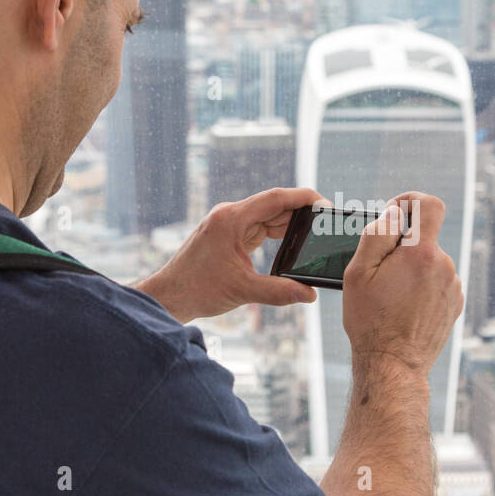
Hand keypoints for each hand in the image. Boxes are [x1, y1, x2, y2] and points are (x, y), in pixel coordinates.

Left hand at [134, 187, 325, 323]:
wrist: (169, 296)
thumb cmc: (197, 289)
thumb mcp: (242, 290)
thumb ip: (279, 291)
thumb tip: (309, 295)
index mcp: (231, 218)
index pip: (275, 198)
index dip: (303, 198)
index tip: (325, 203)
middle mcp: (230, 215)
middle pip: (274, 206)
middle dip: (301, 213)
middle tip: (326, 224)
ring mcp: (228, 225)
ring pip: (267, 217)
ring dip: (289, 225)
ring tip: (314, 235)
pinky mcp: (228, 236)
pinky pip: (258, 228)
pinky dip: (276, 234)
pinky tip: (292, 242)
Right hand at [342, 192, 463, 375]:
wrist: (393, 365)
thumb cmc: (371, 321)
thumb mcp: (359, 272)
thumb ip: (378, 234)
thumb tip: (394, 213)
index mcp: (422, 253)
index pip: (430, 205)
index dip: (410, 201)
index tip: (393, 214)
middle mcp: (445, 266)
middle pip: (425, 237)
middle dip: (402, 245)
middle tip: (379, 271)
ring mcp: (453, 286)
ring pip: (430, 261)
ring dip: (412, 268)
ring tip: (391, 295)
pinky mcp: (454, 304)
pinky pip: (438, 281)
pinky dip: (422, 286)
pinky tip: (404, 306)